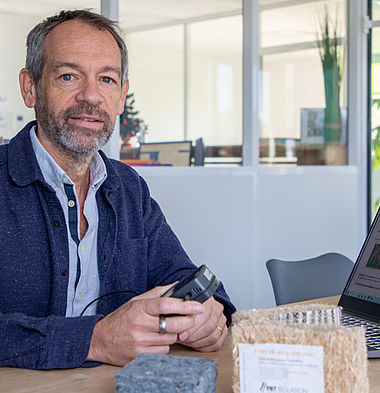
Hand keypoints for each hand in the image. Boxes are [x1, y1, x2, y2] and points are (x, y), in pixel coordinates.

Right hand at [86, 284, 204, 365]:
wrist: (100, 340)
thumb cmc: (121, 318)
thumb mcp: (137, 300)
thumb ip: (158, 292)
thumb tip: (177, 285)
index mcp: (140, 308)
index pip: (166, 304)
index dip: (185, 305)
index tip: (198, 305)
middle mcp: (140, 324)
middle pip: (173, 324)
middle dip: (188, 321)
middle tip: (191, 318)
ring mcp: (140, 341)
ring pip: (171, 339)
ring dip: (174, 333)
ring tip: (168, 328)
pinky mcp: (140, 356)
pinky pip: (163, 352)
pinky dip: (165, 346)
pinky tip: (159, 340)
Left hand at [177, 297, 226, 351]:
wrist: (194, 306)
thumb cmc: (185, 305)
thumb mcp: (179, 303)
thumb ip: (177, 309)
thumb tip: (171, 321)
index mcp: (207, 299)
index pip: (203, 315)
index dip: (191, 328)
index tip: (181, 335)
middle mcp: (216, 308)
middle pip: (209, 327)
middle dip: (194, 337)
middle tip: (184, 340)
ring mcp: (221, 319)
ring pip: (214, 336)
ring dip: (199, 342)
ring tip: (188, 342)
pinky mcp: (223, 330)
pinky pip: (217, 343)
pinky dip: (206, 347)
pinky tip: (196, 346)